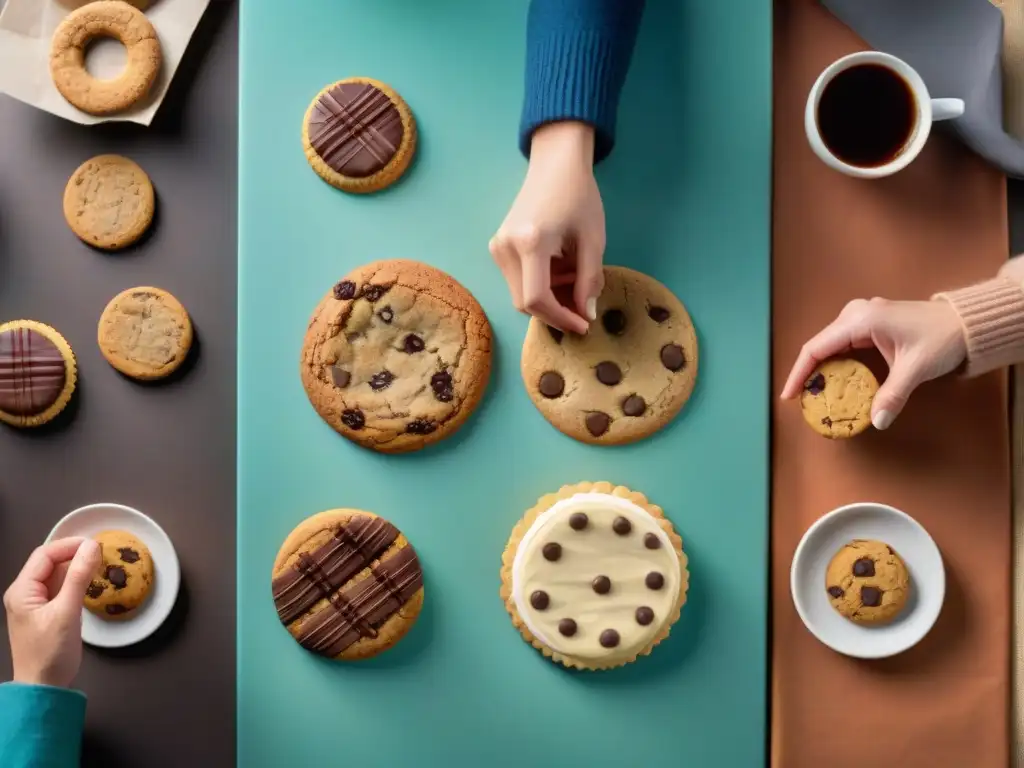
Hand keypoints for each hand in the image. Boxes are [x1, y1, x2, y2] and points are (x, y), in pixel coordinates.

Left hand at [4, 537, 100, 687]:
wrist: (44, 687)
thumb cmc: (50, 652)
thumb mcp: (66, 612)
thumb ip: (79, 577)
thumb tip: (93, 546)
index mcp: (22, 590)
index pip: (44, 555)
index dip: (70, 545)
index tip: (97, 545)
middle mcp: (26, 593)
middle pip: (50, 562)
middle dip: (75, 554)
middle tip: (103, 554)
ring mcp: (36, 603)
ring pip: (58, 574)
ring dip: (78, 567)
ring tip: (102, 565)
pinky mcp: (49, 612)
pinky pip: (63, 588)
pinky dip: (78, 581)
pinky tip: (93, 581)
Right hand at [490, 121, 605, 334]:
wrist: (555, 164)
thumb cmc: (579, 196)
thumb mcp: (592, 240)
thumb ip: (590, 280)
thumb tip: (586, 314)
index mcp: (530, 242)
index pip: (537, 299)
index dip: (560, 318)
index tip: (583, 325)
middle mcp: (506, 247)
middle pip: (524, 302)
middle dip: (554, 312)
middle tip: (582, 308)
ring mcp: (497, 247)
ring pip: (520, 294)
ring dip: (548, 298)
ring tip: (574, 279)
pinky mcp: (497, 246)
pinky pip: (517, 280)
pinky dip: (540, 284)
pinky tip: (560, 269)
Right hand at [780, 298, 966, 429]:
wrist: (965, 322)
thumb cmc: (942, 337)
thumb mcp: (915, 368)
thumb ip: (893, 395)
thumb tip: (877, 422)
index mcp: (861, 319)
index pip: (816, 348)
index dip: (799, 373)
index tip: (789, 396)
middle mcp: (855, 314)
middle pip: (818, 346)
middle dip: (807, 374)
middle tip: (800, 400)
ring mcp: (861, 316)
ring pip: (828, 345)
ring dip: (819, 369)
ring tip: (813, 394)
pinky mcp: (868, 324)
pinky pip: (840, 344)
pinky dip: (833, 363)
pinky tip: (832, 381)